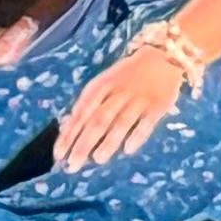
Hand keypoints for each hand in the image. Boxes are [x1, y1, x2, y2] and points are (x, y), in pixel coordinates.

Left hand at [52, 42, 191, 169]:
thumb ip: (87, 105)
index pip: (80, 113)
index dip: (69, 134)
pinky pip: (147, 122)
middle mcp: (117, 93)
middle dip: (84, 143)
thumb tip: (67, 129)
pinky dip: (137, 135)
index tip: (59, 155)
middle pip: (98, 120)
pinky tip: (128, 150)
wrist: (161, 55)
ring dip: (108, 141)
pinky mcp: (158, 105)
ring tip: (98, 159)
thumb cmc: (126, 76)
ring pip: (121, 122)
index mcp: (100, 87)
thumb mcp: (103, 84)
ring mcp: (138, 99)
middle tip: (73, 165)